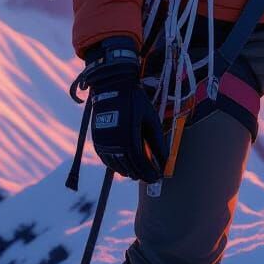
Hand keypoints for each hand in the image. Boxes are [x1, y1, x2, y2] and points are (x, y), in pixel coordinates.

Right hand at [83, 39, 167, 181]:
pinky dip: (116, 166)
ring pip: (117, 166)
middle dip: (141, 174)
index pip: (140, 164)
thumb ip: (157, 139)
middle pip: (129, 168)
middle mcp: (114, 143)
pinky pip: (106, 160)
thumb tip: (165, 158)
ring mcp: (104, 142)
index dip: (149, 172)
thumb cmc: (134, 100)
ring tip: (139, 174)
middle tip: (151, 177)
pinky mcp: (97, 140)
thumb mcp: (149, 117)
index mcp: (129, 137)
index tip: (158, 177)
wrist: (111, 86)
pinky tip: (123, 167)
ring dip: (129, 172)